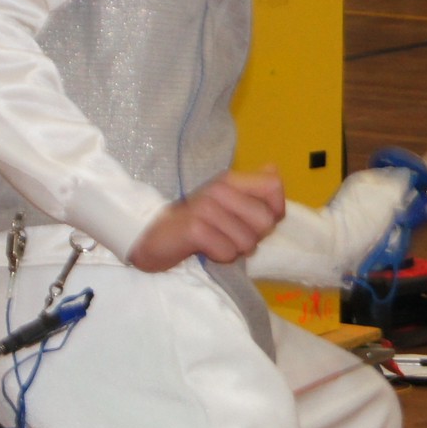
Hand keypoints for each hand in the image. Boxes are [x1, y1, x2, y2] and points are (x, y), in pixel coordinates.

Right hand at [127, 167, 286, 269]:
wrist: (151, 237)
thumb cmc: (195, 224)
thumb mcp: (226, 205)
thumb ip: (253, 191)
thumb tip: (273, 170)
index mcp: (230, 180)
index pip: (274, 187)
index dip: (275, 211)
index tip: (253, 222)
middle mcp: (220, 188)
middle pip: (265, 220)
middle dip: (252, 238)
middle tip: (228, 236)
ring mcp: (206, 207)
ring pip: (247, 241)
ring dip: (234, 250)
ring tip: (214, 242)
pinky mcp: (194, 228)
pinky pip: (227, 251)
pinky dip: (219, 257)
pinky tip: (203, 250)